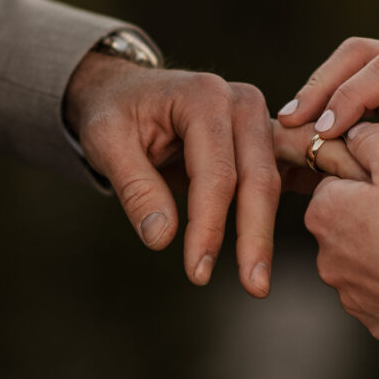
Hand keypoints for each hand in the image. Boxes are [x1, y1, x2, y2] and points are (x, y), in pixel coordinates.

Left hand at [64, 52, 279, 297]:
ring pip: (270, 183)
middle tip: (253, 288)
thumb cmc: (115, 112)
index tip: (199, 272)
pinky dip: (265, 218)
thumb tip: (163, 239)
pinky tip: (264, 254)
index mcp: (205, 96)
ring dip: (262, 234)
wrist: (127, 91)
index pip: (216, 172)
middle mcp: (242, 102)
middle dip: (254, 236)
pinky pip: (272, 181)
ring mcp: (257, 118)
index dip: (210, 225)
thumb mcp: (106, 142)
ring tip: (257, 283)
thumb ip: (136, 187)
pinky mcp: (260, 139)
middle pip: (256, 177)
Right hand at [277, 37, 378, 238]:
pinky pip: (355, 85)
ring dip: (318, 92)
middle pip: (360, 53)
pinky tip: (305, 131)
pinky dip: (328, 103)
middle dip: (321, 86)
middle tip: (289, 123)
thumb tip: (324, 168)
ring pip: (352, 63)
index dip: (348, 97)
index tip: (323, 133)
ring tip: (289, 127)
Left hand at [305, 123, 378, 359]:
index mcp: (324, 211)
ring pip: (368, 258)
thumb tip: (355, 132)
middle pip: (351, 222)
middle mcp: (325, 255)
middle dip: (378, 215)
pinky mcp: (373, 319)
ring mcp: (348, 292)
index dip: (372, 178)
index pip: (337, 182)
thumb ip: (371, 140)